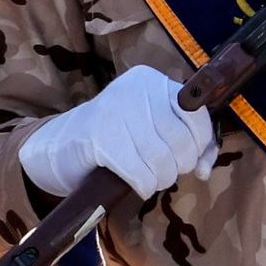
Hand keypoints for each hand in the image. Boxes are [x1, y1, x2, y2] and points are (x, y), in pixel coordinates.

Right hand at [19, 64, 216, 201]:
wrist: (58, 144)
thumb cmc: (114, 137)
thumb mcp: (152, 127)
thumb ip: (188, 142)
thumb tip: (206, 169)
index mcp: (149, 80)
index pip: (196, 115)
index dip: (199, 145)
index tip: (189, 159)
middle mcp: (133, 90)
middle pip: (181, 141)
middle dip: (177, 166)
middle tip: (161, 169)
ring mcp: (114, 112)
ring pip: (162, 160)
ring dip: (159, 179)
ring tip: (146, 175)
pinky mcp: (99, 138)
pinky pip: (140, 174)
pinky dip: (142, 185)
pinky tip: (133, 182)